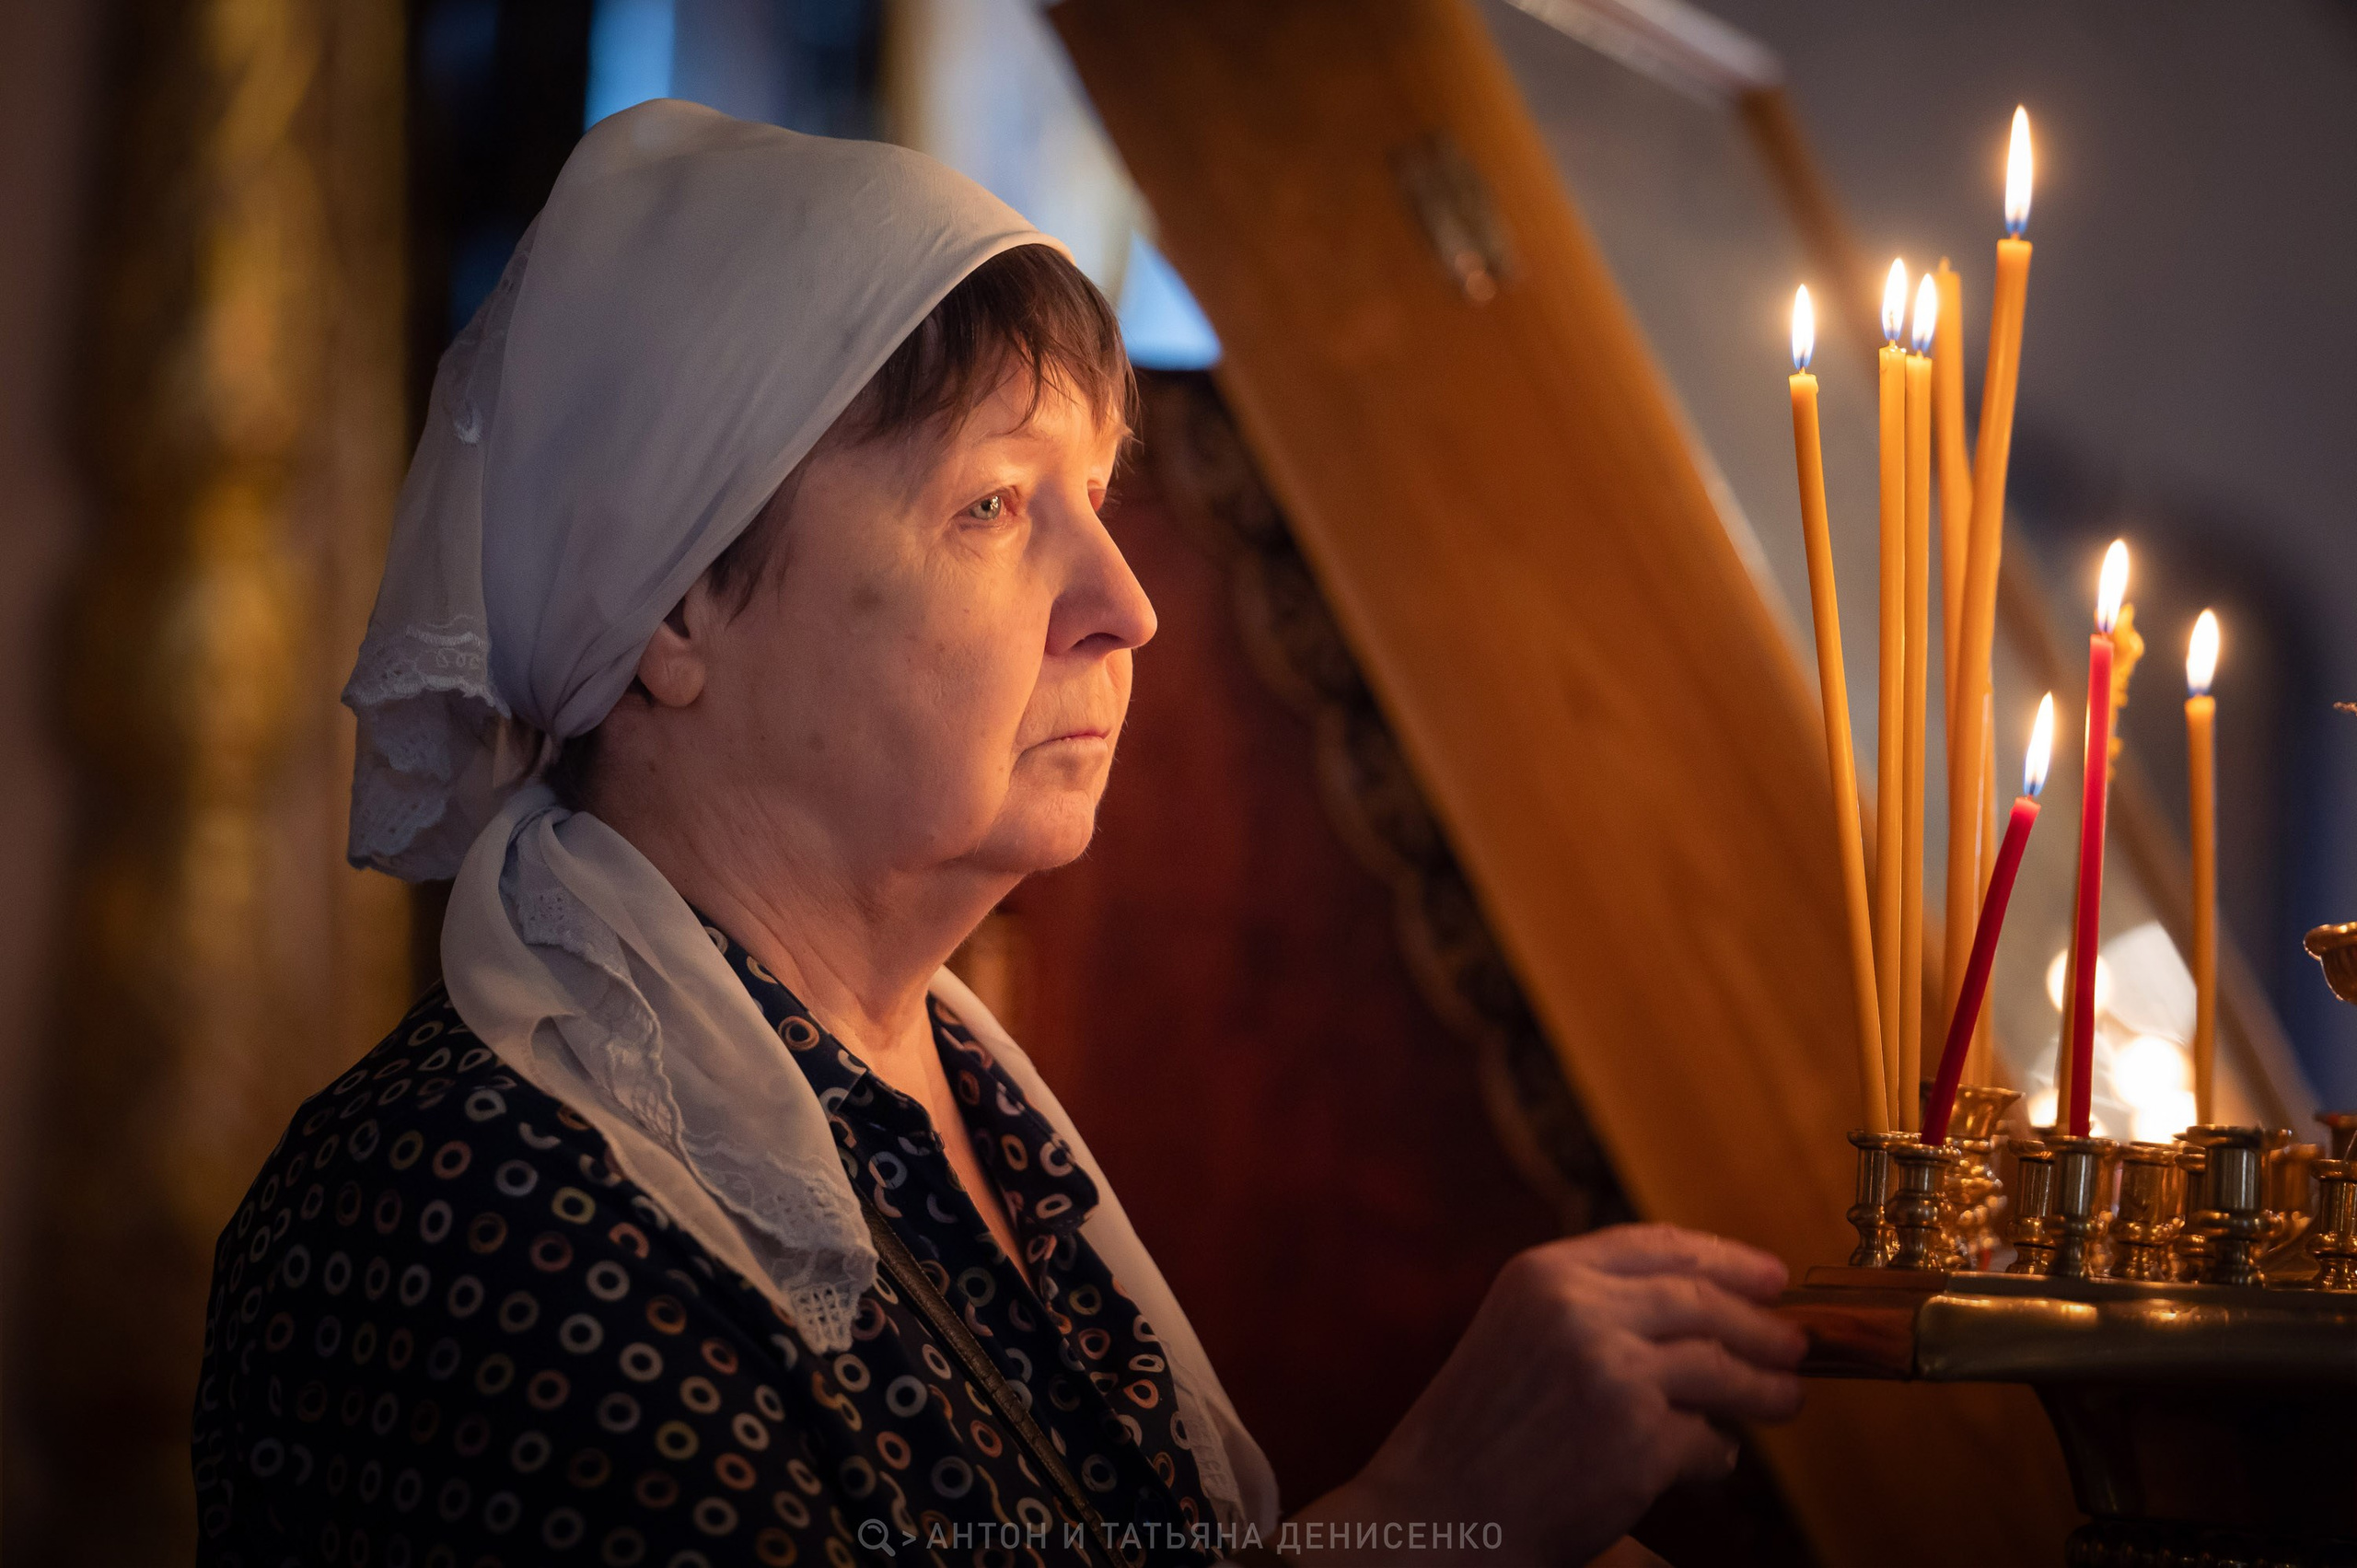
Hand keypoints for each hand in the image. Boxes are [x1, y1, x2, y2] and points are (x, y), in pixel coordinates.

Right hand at [1294, 1224, 1804, 1565]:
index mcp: (1545, 1273)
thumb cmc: (1480, 1430)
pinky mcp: (1639, 1440)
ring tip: (1785, 1398)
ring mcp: (1611, 1372)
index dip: (1723, 1257)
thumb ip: (1589, 1304)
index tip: (1768, 1274)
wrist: (1440, 1510)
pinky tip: (1714, 1457)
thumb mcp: (1518, 1330)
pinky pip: (1706, 1439)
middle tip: (1794, 1342)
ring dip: (1764, 1387)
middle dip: (1760, 1324)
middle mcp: (1579, 1310)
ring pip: (1721, 1367)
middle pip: (1701, 1300)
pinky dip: (1717, 1452)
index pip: (1656, 1244)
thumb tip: (1699, 1303)